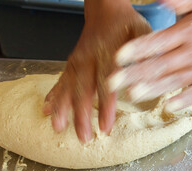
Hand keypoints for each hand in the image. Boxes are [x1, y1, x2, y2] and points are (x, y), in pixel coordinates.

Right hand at [43, 1, 151, 141]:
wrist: (106, 9)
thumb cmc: (127, 24)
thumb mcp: (141, 33)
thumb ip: (143, 54)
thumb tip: (144, 76)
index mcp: (108, 53)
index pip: (106, 83)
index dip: (105, 106)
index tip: (105, 126)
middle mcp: (89, 58)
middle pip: (83, 89)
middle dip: (81, 115)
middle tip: (84, 137)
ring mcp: (78, 60)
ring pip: (68, 87)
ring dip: (62, 108)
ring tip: (58, 128)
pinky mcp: (72, 63)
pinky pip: (60, 80)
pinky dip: (53, 95)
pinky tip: (46, 109)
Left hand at [108, 1, 191, 111]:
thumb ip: (180, 2)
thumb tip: (159, 1)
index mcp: (188, 33)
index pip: (158, 42)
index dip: (137, 50)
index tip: (118, 57)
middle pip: (160, 65)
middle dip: (135, 74)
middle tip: (113, 82)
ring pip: (174, 81)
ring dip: (152, 89)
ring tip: (133, 95)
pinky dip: (183, 100)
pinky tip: (167, 106)